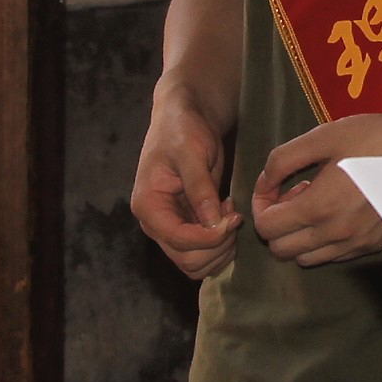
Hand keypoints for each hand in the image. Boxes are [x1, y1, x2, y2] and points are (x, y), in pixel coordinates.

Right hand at [132, 96, 240, 279]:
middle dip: (217, 245)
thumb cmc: (183, 129)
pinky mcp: (187, 226)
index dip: (210, 237)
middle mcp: (156, 224)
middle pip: (187, 260)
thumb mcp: (192, 152)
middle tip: (234, 215)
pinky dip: (221, 243)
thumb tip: (212, 223)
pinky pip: (205, 252)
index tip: (234, 217)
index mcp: (148, 206)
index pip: (178, 240)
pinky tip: (227, 215)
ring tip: (230, 214)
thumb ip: (200, 188)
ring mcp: (171, 227)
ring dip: (221, 248)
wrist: (186, 118)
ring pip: (197, 263)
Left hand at [250, 110, 381, 266]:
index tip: (273, 186)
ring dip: (298, 235)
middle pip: (280, 250)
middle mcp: (335, 234)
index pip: (266, 227)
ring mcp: (355, 244)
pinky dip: (322, 241)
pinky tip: (336, 211)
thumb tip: (264, 183)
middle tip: (293, 193)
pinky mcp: (372, 246)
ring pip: (304, 259)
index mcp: (319, 207)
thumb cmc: (377, 138)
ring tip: (315, 203)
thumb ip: (283, 160)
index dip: (261, 205)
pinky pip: (332, 257)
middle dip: (276, 223)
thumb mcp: (324, 136)